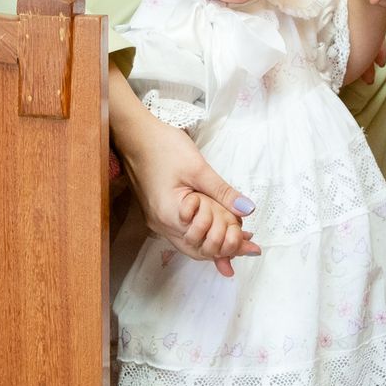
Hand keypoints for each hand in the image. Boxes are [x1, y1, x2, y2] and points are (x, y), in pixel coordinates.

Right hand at [118, 112, 260, 276]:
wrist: (134, 135)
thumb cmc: (162, 147)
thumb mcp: (198, 168)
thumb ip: (222, 192)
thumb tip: (247, 210)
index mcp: (170, 215)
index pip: (205, 243)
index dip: (230, 245)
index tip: (251, 243)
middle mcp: (161, 224)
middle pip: (197, 249)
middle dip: (224, 248)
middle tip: (249, 245)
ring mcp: (157, 220)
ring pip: (189, 243)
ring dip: (213, 241)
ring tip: (238, 237)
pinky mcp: (157, 212)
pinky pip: (182, 231)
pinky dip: (201, 232)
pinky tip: (215, 225)